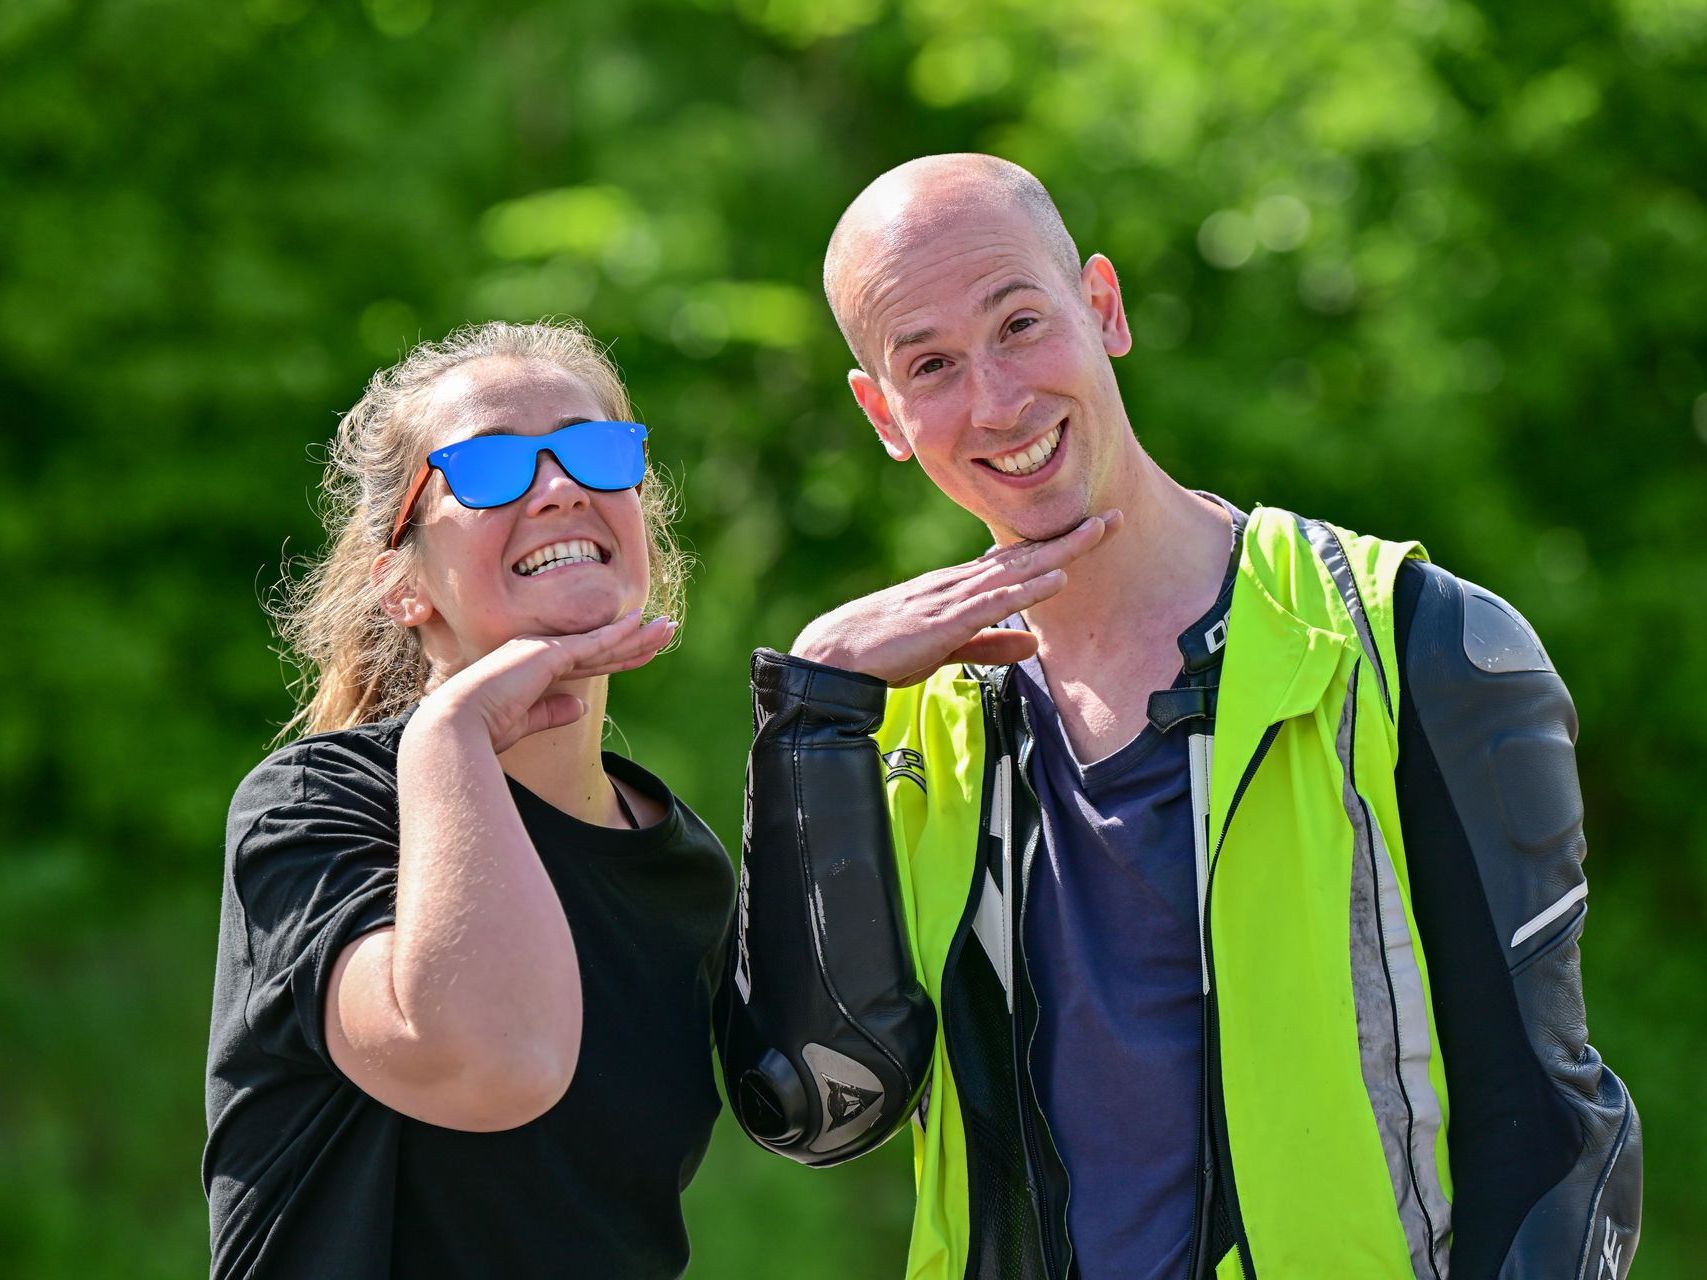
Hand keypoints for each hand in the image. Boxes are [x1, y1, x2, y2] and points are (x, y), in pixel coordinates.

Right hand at [420, 609, 675, 753]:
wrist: (455, 727)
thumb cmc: (479, 731)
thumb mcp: (523, 723)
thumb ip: (551, 712)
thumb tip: (581, 708)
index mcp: (530, 667)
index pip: (585, 661)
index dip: (616, 656)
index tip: (643, 653)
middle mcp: (538, 652)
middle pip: (600, 646)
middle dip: (635, 640)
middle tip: (666, 629)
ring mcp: (544, 650)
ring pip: (603, 642)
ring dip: (638, 635)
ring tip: (668, 627)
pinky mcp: (549, 655)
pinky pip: (593, 642)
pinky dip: (618, 633)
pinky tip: (640, 624)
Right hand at [791, 511, 1122, 685]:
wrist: (835, 658)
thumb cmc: (883, 652)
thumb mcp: (947, 649)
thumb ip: (990, 645)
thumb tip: (1034, 646)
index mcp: (958, 589)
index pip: (1015, 562)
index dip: (1055, 545)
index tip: (1090, 530)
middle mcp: (959, 583)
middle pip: (1024, 556)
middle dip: (1070, 537)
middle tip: (1113, 516)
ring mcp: (952, 598)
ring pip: (1016, 570)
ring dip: (1059, 551)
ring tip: (1097, 532)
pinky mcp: (945, 621)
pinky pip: (994, 602)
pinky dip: (1028, 589)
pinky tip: (1056, 578)